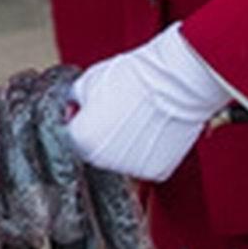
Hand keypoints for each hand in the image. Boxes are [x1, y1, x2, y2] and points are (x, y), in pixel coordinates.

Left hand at [64, 26, 238, 183]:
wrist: (176, 80)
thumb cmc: (134, 76)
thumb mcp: (88, 81)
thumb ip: (72, 101)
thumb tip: (71, 110)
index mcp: (80, 139)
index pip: (70, 136)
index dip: (80, 119)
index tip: (93, 108)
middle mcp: (101, 160)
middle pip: (95, 152)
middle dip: (102, 135)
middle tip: (120, 112)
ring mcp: (130, 169)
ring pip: (120, 160)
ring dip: (124, 146)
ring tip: (139, 119)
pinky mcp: (156, 172)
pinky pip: (145, 164)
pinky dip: (148, 151)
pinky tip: (153, 130)